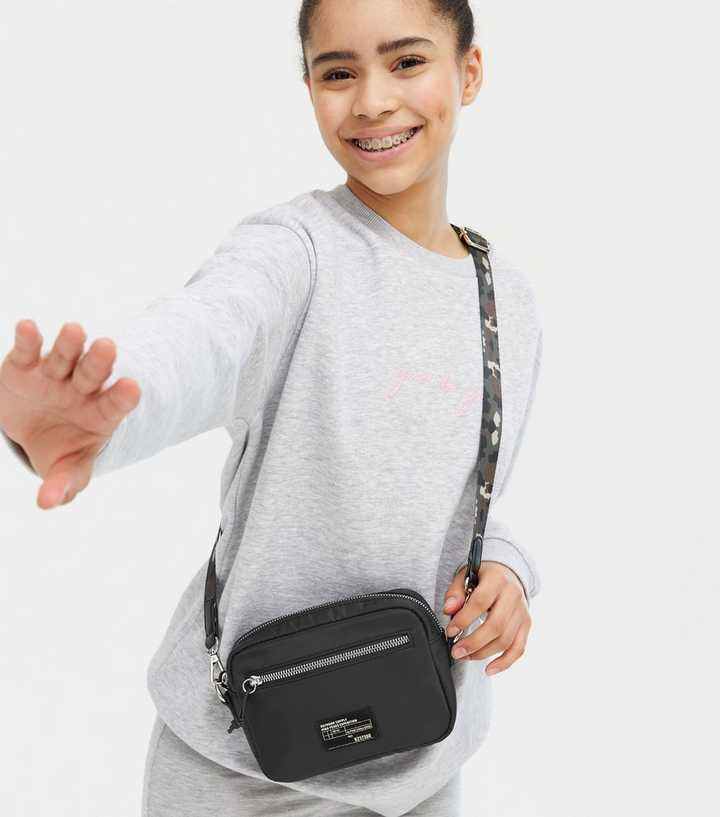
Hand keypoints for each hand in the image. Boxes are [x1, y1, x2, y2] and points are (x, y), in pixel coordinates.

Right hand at [0, 319, 140, 508]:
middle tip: (107, 346)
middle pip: (93, 373)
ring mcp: (54, 374)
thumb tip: (47, 503)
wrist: (33, 431)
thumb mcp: (66, 470)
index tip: (132, 388)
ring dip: (69, 344)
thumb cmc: (61, 450)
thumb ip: (63, 484)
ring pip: (65, 356)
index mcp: (101, 413)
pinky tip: (27, 327)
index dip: (123, 397)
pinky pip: (28, 350)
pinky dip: (28, 339)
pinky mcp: (23, 366)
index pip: (115, 403)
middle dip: (99, 362)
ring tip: (74, 331)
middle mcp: (81, 389)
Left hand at [443, 560, 531, 674]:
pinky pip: (518, 648)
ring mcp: (522, 612)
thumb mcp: (465, 576)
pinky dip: (504, 662)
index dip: (464, 619)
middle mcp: (513, 595)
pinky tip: (489, 669)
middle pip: (496, 625)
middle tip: (456, 651)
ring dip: (483, 653)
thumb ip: (455, 592)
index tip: (450, 631)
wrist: (506, 573)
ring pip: (505, 640)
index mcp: (497, 579)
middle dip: (473, 642)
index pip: (481, 601)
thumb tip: (449, 610)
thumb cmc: (482, 576)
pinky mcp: (526, 624)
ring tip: (464, 656)